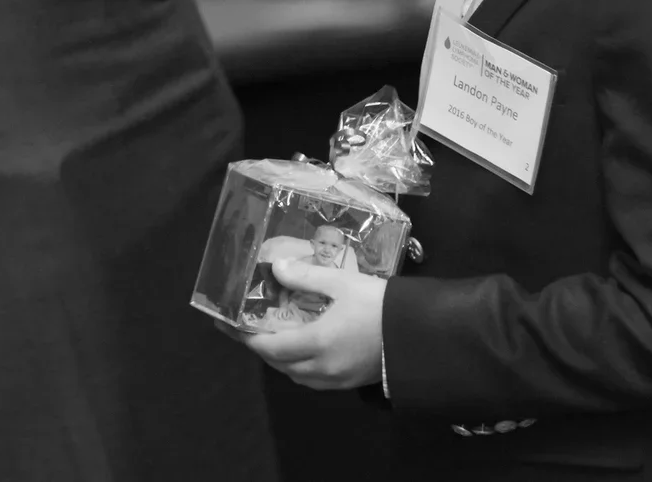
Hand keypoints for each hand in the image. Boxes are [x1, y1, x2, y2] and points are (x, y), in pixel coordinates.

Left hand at [242, 258, 387, 390]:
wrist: (420, 336)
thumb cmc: (379, 305)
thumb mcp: (341, 283)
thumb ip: (305, 277)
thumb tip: (275, 268)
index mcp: (317, 343)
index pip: (269, 348)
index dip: (247, 338)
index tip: (230, 325)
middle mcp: (323, 368)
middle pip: (280, 364)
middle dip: (262, 348)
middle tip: (251, 328)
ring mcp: (338, 380)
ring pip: (297, 375)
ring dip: (281, 360)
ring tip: (274, 337)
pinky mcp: (351, 383)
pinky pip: (315, 380)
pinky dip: (300, 367)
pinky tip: (303, 350)